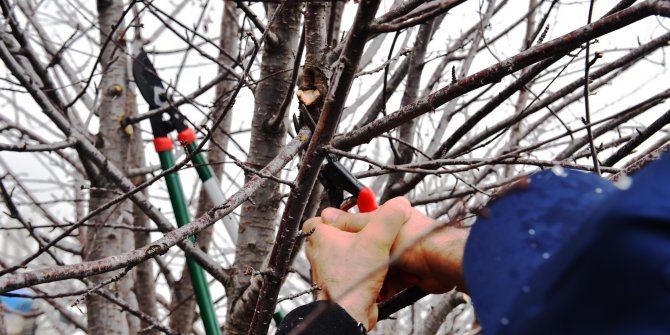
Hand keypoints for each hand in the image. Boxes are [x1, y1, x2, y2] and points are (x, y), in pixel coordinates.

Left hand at [302, 197, 410, 329]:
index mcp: (319, 236)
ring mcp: (330, 271)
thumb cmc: (352, 280)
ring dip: (368, 255)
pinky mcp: (342, 285)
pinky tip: (382, 273)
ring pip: (351, 254)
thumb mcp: (377, 238)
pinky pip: (357, 272)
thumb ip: (389, 217)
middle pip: (341, 235)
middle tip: (375, 235)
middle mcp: (320, 254)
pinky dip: (369, 272)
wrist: (350, 314)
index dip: (341, 214)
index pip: (323, 216)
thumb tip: (399, 204)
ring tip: (382, 255)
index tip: (357, 214)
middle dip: (361, 235)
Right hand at [320, 197, 467, 295]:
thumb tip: (328, 216)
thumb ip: (352, 223)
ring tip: (369, 277)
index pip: (364, 223)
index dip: (352, 234)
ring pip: (378, 267)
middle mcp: (398, 236)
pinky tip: (383, 288)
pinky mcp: (408, 274)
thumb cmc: (417, 241)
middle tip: (353, 264)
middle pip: (370, 248)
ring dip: (373, 275)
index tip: (339, 242)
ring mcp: (404, 256)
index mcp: (392, 218)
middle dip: (363, 258)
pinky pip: (389, 281)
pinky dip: (386, 286)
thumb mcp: (375, 230)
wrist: (442, 265)